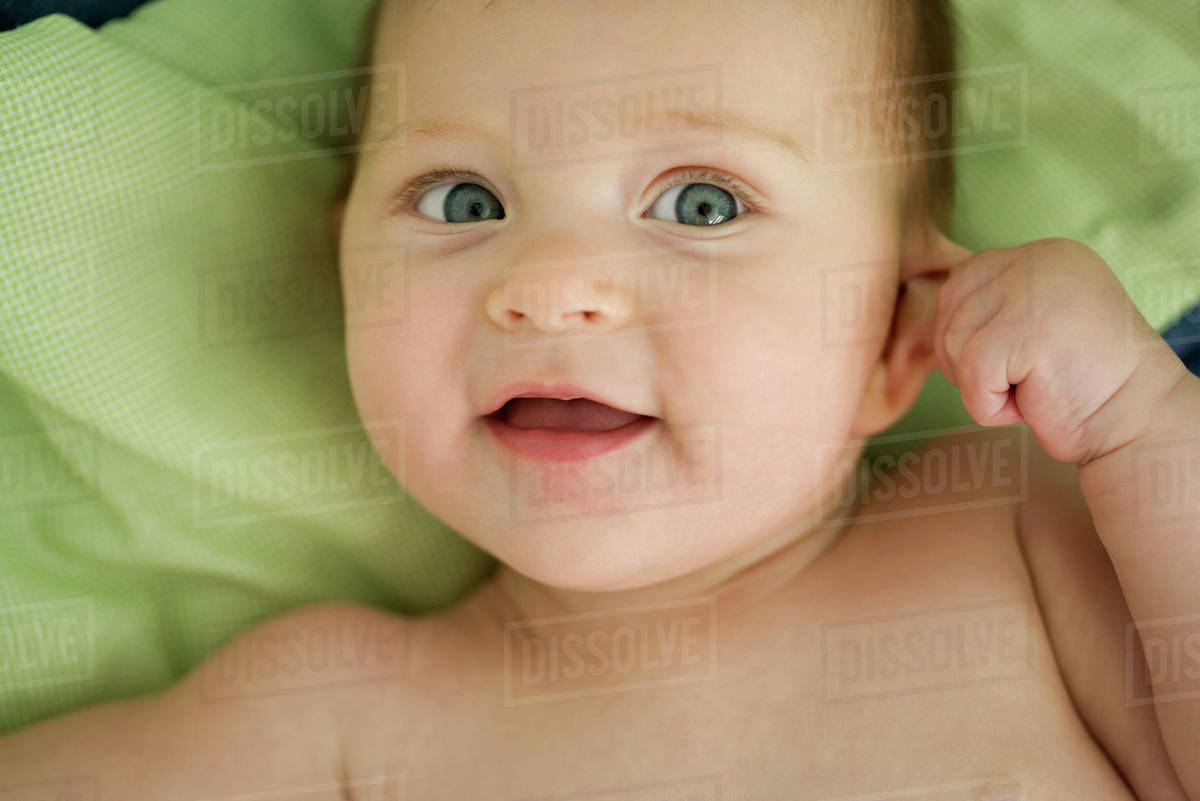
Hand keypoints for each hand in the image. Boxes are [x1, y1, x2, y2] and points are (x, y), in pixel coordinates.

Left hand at [932, 237, 1188, 464]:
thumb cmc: (1083, 384)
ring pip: (953, 343)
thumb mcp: (1038, 323)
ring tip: (1032, 389)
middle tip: (1019, 381)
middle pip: (950, 311)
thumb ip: (996, 305)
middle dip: (968, 360)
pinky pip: (969, 374)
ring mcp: (1036, 292)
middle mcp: (1041, 261)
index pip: (962, 281)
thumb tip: (935, 315)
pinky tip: (1031, 404)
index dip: (966, 332)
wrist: (1140, 422)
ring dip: (980, 385)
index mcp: (1045, 254)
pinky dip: (988, 405)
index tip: (1009, 362)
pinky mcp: (1029, 331)